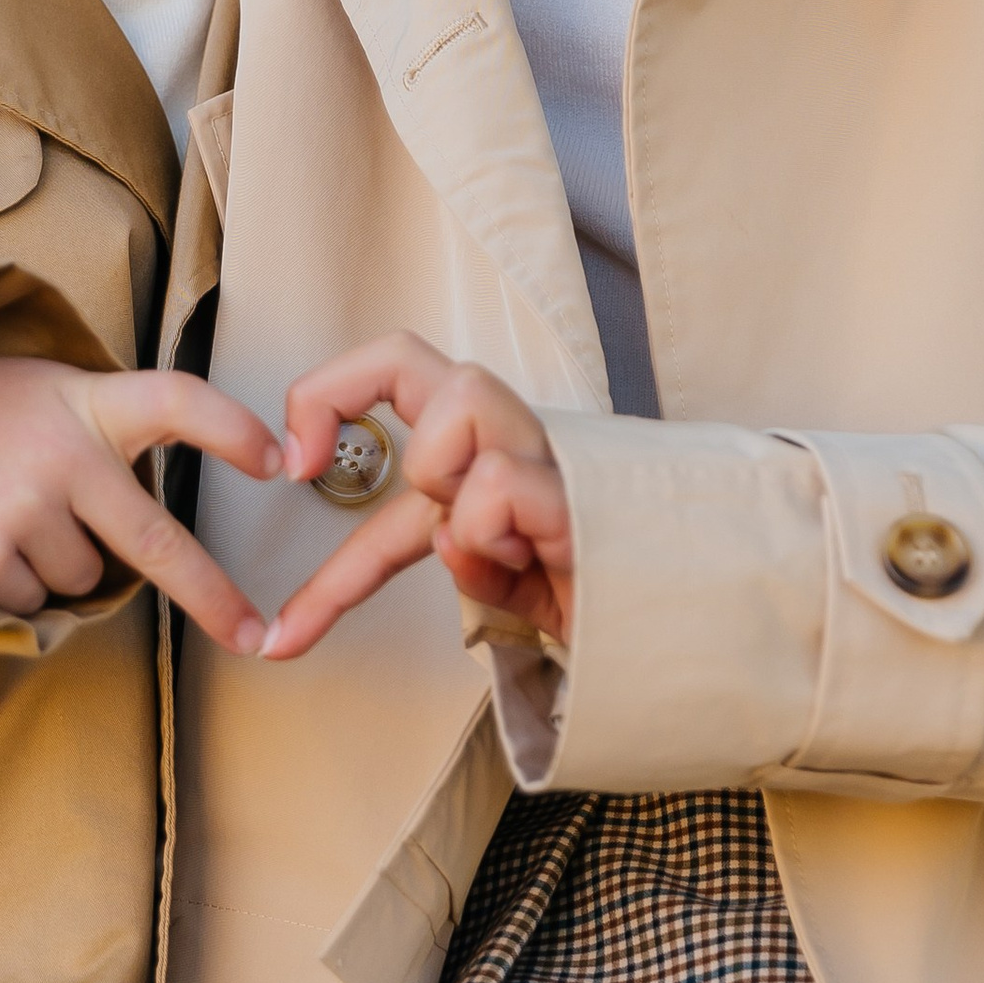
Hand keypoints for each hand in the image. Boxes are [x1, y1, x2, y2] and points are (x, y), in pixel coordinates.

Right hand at [0, 352, 280, 652]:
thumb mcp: (39, 389)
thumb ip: (99, 430)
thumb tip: (153, 525)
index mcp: (86, 402)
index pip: (177, 400)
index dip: (233, 431)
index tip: (279, 462)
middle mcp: (63, 456)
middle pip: (159, 543)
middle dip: (214, 596)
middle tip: (255, 634)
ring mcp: (23, 511)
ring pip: (86, 580)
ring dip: (60, 565)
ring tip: (4, 512)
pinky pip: (34, 603)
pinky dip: (15, 587)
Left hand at [259, 333, 575, 660]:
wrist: (693, 629)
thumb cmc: (603, 599)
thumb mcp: (512, 586)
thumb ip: (469, 561)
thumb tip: (444, 543)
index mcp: (487, 453)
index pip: (396, 390)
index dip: (324, 406)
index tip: (290, 467)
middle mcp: (515, 436)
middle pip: (410, 354)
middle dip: (337, 387)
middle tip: (305, 461)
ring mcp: (552, 455)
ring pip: (463, 395)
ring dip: (440, 474)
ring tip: (474, 537)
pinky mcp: (581, 493)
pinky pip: (499, 483)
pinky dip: (486, 531)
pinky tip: (524, 560)